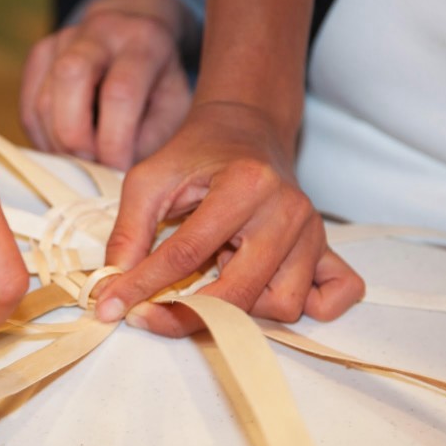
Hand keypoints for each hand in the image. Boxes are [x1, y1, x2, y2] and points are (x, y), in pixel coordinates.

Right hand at [20, 0, 191, 169]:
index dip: (115, 140)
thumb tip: (112, 172)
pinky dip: (43, 139)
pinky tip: (66, 148)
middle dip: (76, 137)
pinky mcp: (40, 54)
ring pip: (43, 101)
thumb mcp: (174, 107)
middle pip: (70, 77)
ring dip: (59, 144)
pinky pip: (28, 107)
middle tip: (92, 166)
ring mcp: (63, 39)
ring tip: (83, 161)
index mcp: (143, 41)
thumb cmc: (158, 83)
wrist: (134, 37)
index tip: (118, 169)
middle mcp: (100, 30)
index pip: (120, 92)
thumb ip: (150, 139)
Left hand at [94, 101, 363, 334]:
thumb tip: (111, 288)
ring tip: (214, 279)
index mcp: (245, 184)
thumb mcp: (149, 178)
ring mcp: (313, 233)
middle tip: (148, 315)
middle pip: (239, 293)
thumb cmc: (196, 154)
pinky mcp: (327, 249)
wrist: (245, 130)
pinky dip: (309, 308)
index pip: (187, 254)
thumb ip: (128, 232)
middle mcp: (288, 210)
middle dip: (186, 315)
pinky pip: (334, 296)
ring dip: (241, 309)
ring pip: (281, 306)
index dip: (143, 286)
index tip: (111, 307)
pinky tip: (266, 295)